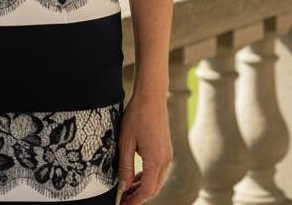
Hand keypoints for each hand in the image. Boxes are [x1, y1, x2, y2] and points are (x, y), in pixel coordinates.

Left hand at [116, 89, 173, 204]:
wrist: (152, 96)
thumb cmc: (136, 116)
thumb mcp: (125, 142)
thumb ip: (125, 167)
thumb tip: (124, 187)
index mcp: (156, 160)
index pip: (147, 191)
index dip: (135, 201)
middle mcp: (165, 160)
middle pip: (154, 188)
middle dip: (139, 197)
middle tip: (124, 200)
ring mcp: (168, 154)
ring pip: (157, 180)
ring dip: (144, 187)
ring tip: (128, 190)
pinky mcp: (166, 148)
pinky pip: (159, 170)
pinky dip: (148, 177)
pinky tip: (137, 176)